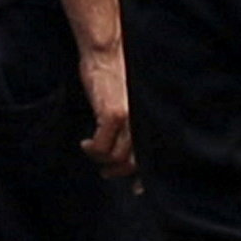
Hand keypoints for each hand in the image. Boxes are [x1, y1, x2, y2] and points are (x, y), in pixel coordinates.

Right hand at [75, 40, 137, 180]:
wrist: (108, 51)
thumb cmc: (118, 75)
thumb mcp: (129, 103)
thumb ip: (133, 124)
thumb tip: (127, 151)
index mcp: (151, 121)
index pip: (154, 158)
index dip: (145, 176)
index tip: (138, 189)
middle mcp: (145, 122)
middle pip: (134, 163)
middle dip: (118, 171)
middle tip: (106, 171)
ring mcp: (131, 119)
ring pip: (116, 159)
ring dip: (101, 160)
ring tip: (92, 148)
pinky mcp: (114, 114)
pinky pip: (101, 148)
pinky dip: (92, 150)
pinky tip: (86, 143)